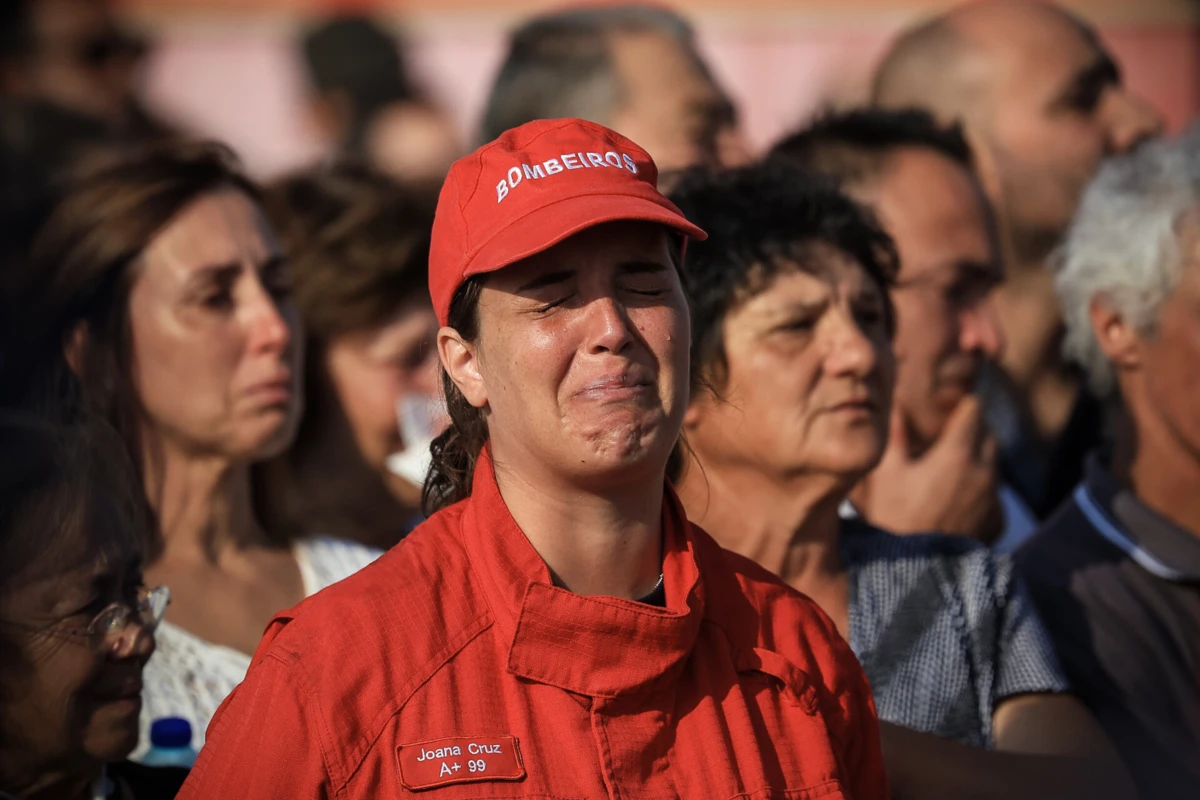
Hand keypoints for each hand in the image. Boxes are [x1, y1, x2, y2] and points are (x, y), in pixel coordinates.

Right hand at [851, 397, 1001, 540]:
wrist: (912, 573)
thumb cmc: (893, 518)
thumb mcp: (886, 473)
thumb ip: (896, 436)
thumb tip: (897, 407)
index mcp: (958, 454)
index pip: (974, 409)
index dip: (959, 405)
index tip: (944, 409)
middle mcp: (985, 473)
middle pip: (989, 435)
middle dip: (971, 431)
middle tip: (944, 438)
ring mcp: (994, 500)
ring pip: (993, 465)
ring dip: (976, 460)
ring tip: (948, 470)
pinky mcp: (997, 523)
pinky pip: (994, 495)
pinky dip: (980, 490)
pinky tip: (957, 499)